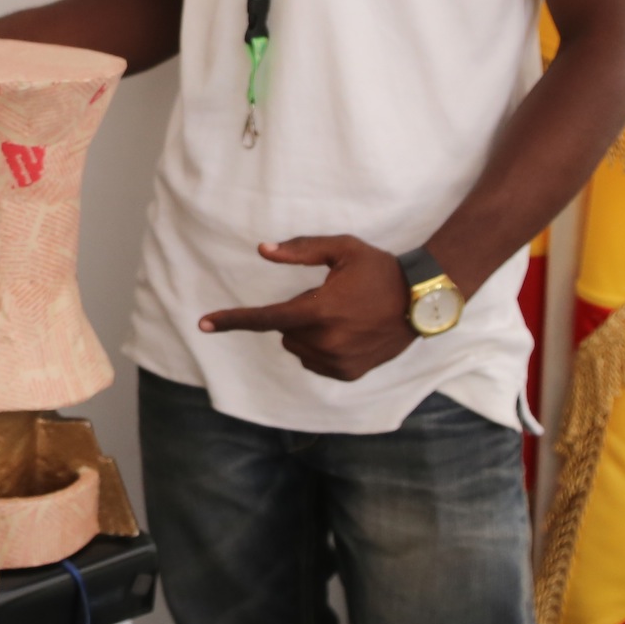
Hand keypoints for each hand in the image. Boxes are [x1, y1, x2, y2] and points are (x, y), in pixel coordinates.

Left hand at [196, 236, 416, 381]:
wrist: (421, 301)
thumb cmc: (379, 270)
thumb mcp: (342, 249)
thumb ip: (301, 250)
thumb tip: (264, 250)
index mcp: (319, 311)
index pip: (265, 318)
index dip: (232, 320)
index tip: (203, 324)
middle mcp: (325, 342)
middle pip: (284, 331)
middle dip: (296, 315)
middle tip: (328, 299)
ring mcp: (338, 362)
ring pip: (298, 348)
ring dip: (308, 333)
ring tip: (342, 316)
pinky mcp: (348, 374)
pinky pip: (315, 362)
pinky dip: (322, 349)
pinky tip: (348, 333)